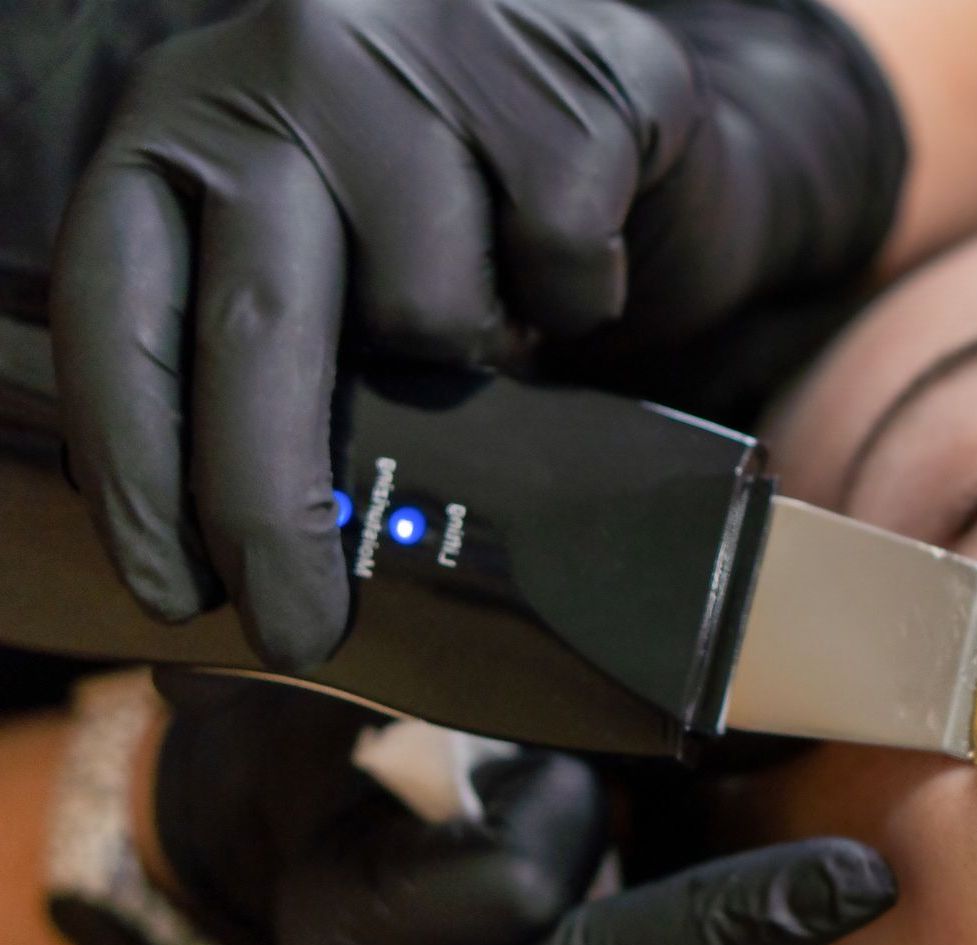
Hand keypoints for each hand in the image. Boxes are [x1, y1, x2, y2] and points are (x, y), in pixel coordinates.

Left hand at [51, 0, 903, 670]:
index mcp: (191, 124)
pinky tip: (569, 267)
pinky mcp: (566, 78)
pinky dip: (578, 298)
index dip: (136, 462)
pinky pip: (562, 261)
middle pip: (259, 327)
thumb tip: (247, 592)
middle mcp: (286, 68)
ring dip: (478, 361)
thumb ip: (281, 374)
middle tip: (298, 624)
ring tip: (494, 326)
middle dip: (272, 506)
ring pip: (433, 310)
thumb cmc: (463, 217)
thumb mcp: (333, 268)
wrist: (627, 104)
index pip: (118, 303)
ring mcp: (429, 53)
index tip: (173, 590)